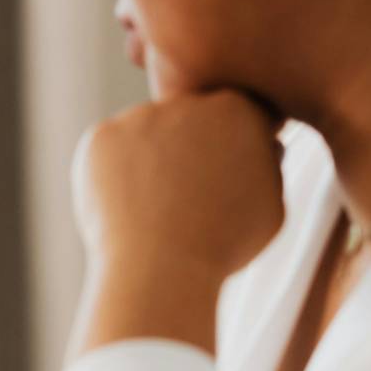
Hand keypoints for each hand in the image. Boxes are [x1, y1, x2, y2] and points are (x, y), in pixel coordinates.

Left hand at [71, 90, 284, 353]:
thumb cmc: (222, 246)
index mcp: (238, 109)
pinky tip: (125, 205)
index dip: (224, 152)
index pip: (231, 117)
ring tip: (153, 209)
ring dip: (147, 161)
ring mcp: (139, 115)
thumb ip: (268, 164)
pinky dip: (113, 175)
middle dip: (184, 151)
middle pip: (185, 120)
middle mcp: (188, 101)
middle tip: (182, 200)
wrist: (161, 269)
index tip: (217, 184)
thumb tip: (264, 142)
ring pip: (144, 134)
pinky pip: (109, 150)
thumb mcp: (270, 206)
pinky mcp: (100, 135)